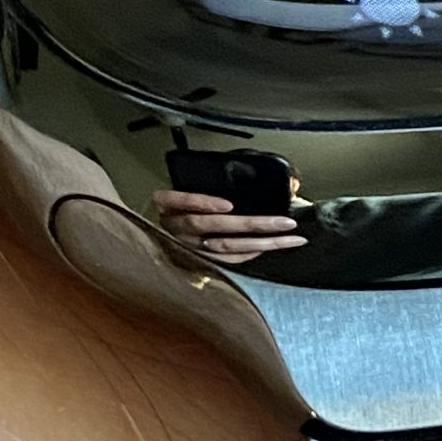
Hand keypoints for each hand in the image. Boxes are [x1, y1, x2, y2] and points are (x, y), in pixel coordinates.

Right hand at [151, 186, 305, 260]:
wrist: (153, 236)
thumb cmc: (173, 207)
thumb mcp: (180, 189)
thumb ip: (204, 184)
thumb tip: (261, 179)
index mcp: (166, 204)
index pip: (181, 200)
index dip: (203, 203)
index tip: (227, 204)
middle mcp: (174, 227)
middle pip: (214, 226)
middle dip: (254, 224)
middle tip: (284, 222)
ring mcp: (186, 247)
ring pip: (225, 246)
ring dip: (261, 242)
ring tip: (288, 238)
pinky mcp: (196, 262)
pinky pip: (224, 260)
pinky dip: (248, 253)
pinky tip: (269, 246)